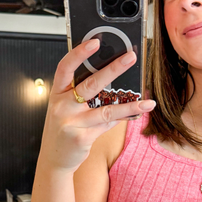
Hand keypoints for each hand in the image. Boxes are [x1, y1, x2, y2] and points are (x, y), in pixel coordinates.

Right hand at [40, 38, 155, 172]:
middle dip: (113, 69)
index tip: (95, 42)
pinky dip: (123, 118)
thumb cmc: (63, 129)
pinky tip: (137, 113)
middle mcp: (62, 106)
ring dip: (130, 105)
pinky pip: (108, 124)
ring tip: (147, 102)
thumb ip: (82, 94)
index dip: (79, 53)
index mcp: (57, 93)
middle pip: (90, 84)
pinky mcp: (81, 138)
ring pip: (106, 110)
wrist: (54, 159)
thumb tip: (113, 77)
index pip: (65, 67)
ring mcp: (71, 123)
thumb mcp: (66, 108)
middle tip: (130, 58)